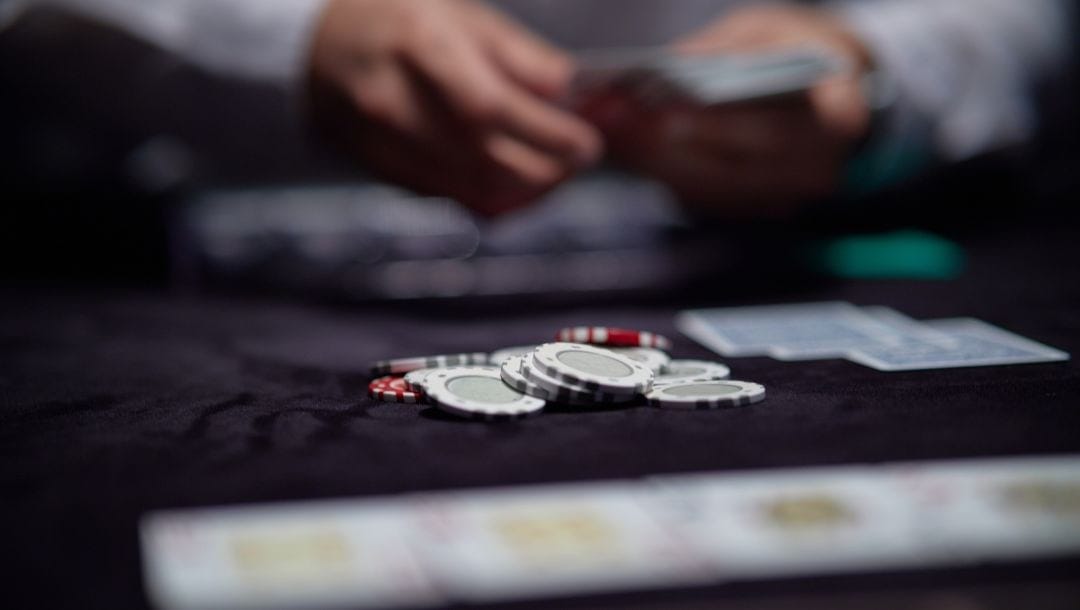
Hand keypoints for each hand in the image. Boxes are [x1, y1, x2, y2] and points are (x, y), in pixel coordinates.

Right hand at [307, 0, 601, 214]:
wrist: (320, 46)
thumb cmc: (399, 20)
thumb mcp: (462, 15)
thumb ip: (519, 55)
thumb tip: (568, 89)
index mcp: (421, 48)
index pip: (492, 108)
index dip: (546, 134)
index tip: (585, 143)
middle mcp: (396, 101)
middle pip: (486, 159)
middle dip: (546, 169)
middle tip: (576, 159)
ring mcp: (384, 143)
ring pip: (472, 190)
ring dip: (525, 191)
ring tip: (553, 173)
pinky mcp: (383, 171)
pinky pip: (450, 198)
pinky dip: (492, 197)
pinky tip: (514, 181)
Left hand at [590, 4, 872, 217]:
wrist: (833, 92)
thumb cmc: (796, 51)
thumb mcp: (767, 31)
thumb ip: (724, 48)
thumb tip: (670, 68)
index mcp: (839, 113)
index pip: (775, 129)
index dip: (716, 125)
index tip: (663, 111)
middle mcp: (820, 166)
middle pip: (734, 166)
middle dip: (669, 147)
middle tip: (617, 123)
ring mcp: (789, 195)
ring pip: (714, 189)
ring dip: (658, 164)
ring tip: (613, 134)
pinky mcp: (757, 207)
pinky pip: (706, 200)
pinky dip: (666, 175)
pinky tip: (630, 151)